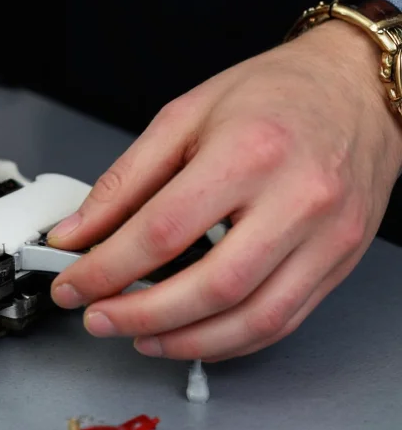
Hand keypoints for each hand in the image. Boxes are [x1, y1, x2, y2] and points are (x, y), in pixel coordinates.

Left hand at [47, 20, 401, 361]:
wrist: (356, 88)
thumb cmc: (274, 94)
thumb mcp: (184, 119)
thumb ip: (124, 182)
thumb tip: (76, 234)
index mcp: (249, 153)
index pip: (161, 232)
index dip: (105, 270)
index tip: (72, 286)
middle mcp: (297, 199)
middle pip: (210, 287)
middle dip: (140, 316)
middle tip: (100, 319)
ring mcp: (327, 237)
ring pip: (251, 319)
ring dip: (185, 341)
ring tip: (139, 337)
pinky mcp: (340, 261)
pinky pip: (282, 322)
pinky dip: (229, 341)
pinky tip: (191, 335)